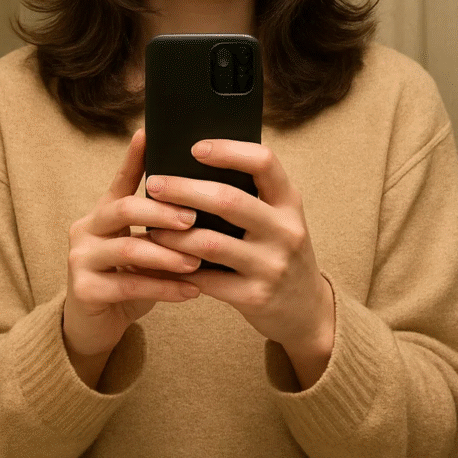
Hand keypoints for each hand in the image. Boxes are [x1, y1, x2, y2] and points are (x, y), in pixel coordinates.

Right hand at [64, 128, 201, 361]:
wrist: (98, 325)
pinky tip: (191, 291)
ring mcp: (80, 258)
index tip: (148, 133)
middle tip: (193, 217)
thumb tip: (207, 202)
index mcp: (103, 213)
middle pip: (123, 208)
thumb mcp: (144, 246)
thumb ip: (162, 225)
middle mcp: (86, 228)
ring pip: (127, 247)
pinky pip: (129, 284)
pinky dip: (164, 288)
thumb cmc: (129, 278)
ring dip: (167, 253)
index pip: (121, 178)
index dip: (134, 156)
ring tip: (197, 260)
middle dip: (162, 211)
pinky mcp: (84, 290)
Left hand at [144, 139, 335, 357]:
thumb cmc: (279, 251)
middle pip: (228, 201)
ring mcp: (272, 265)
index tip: (195, 148)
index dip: (228, 150)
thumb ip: (251, 194)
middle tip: (154, 184)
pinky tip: (161, 262)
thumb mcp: (279, 218)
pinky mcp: (256, 297)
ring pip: (210, 243)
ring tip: (151, 227)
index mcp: (289, 202)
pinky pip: (207, 280)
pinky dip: (179, 269)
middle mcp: (285, 230)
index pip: (264, 162)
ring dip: (173, 234)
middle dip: (184, 190)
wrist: (306, 309)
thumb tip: (193, 164)